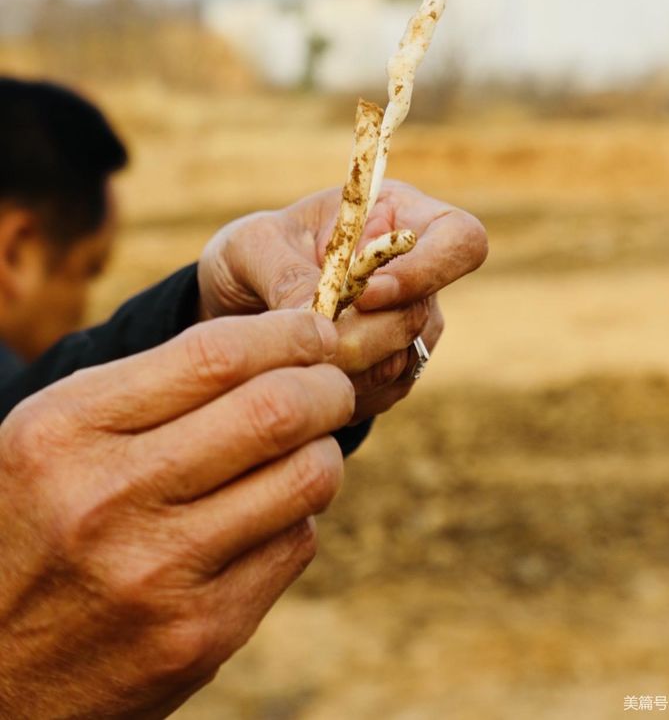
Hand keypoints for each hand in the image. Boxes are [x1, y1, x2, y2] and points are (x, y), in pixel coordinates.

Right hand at [0, 310, 352, 718]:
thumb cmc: (35, 525)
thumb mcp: (53, 438)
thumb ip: (146, 388)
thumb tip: (275, 345)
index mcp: (65, 430)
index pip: (214, 355)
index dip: (287, 335)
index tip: (315, 333)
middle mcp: (108, 498)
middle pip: (274, 410)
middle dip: (328, 387)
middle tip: (334, 386)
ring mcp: (157, 574)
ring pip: (304, 478)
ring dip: (323, 451)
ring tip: (308, 446)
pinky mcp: (199, 635)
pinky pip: (294, 545)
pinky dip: (297, 517)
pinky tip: (269, 513)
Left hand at [198, 180, 487, 422]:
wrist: (238, 303)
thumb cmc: (253, 254)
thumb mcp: (251, 245)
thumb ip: (285, 274)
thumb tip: (316, 318)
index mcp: (398, 216)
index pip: (460, 239)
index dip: (426, 271)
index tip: (365, 294)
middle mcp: (419, 271)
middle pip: (423, 314)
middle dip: (362, 335)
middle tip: (304, 342)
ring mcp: (414, 325)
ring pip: (402, 360)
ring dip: (343, 366)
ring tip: (289, 354)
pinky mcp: (397, 370)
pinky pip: (383, 392)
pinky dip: (339, 390)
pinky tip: (302, 371)